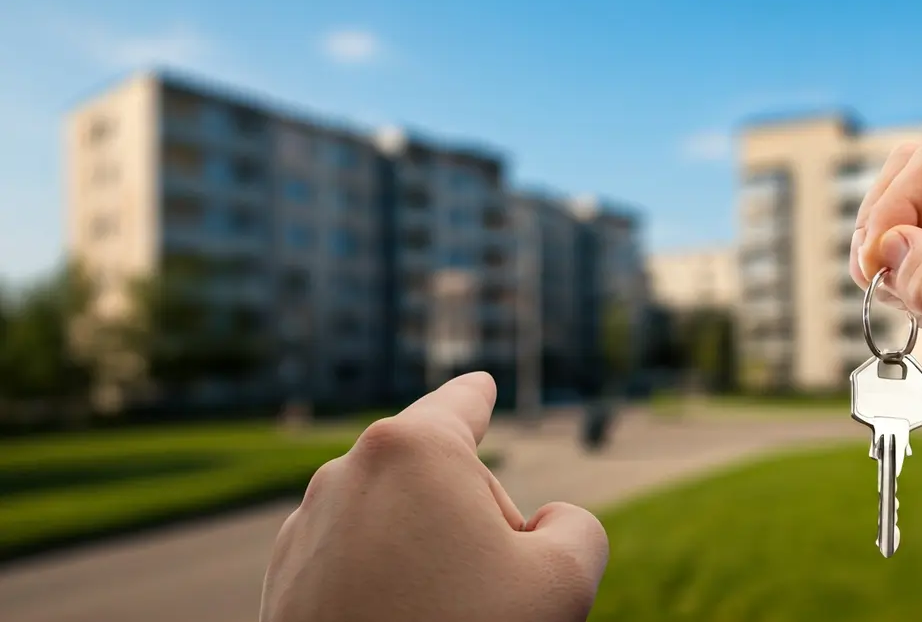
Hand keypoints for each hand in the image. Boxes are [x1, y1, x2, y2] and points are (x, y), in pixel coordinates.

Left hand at [260, 372, 608, 621]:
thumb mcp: (563, 581)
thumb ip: (576, 528)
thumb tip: (549, 524)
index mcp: (412, 450)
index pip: (459, 405)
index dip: (478, 396)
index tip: (479, 384)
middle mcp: (346, 473)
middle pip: (436, 479)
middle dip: (470, 519)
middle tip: (491, 592)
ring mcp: (307, 528)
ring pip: (392, 524)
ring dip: (425, 557)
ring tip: (441, 617)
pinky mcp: (284, 581)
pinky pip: (353, 563)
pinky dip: (381, 585)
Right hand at [851, 134, 921, 508]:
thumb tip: (889, 248)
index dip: (898, 201)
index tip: (876, 260)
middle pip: (914, 168)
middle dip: (883, 222)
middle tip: (875, 278)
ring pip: (899, 198)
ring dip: (882, 247)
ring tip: (903, 298)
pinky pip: (900, 231)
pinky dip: (890, 267)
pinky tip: (918, 304)